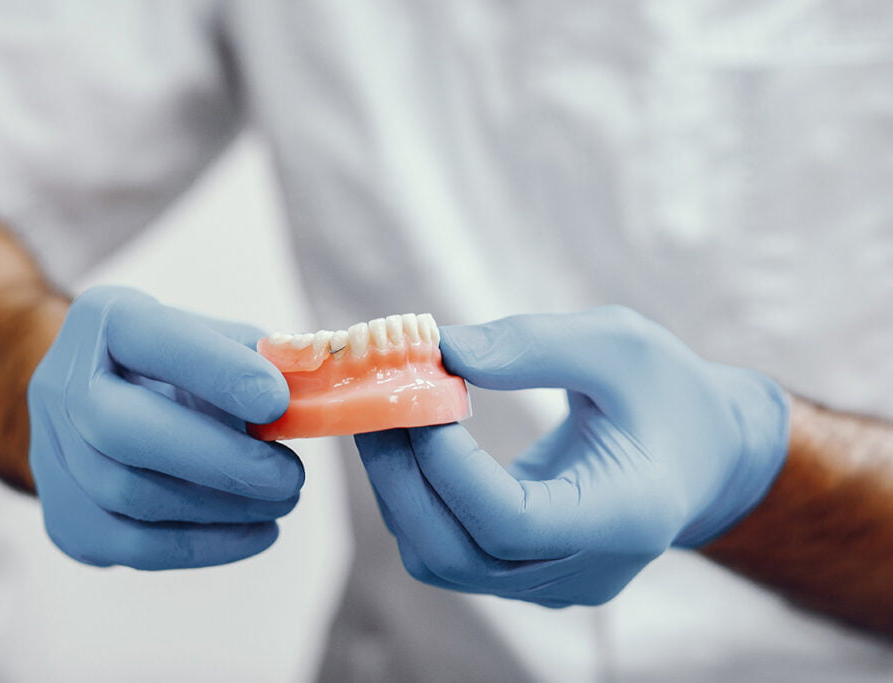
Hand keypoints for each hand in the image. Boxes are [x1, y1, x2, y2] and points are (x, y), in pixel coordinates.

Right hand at [28, 286, 303, 569]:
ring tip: (283, 498)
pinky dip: (207, 544)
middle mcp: (62, 386)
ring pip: (130, 495)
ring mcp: (54, 457)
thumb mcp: (212, 338)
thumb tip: (313, 383)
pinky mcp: (67, 519)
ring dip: (222, 505)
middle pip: (121, 430)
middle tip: (290, 475)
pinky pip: (135, 545)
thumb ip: (260, 355)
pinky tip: (259, 532)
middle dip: (218, 458)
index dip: (215, 370)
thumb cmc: (174, 366)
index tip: (278, 400)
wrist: (98, 406)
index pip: (150, 338)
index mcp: (104, 321)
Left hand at [356, 307, 789, 605]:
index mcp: (625, 518)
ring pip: (441, 559)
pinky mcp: (524, 574)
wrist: (703, 456)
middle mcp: (583, 570)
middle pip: (458, 552)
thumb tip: (442, 351)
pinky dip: (417, 497)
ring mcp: (550, 584)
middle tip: (372, 402)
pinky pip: (450, 549)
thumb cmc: (670, 394)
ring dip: (399, 487)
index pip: (511, 521)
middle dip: (401, 475)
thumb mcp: (620, 345)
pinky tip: (411, 442)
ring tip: (385, 414)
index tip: (418, 393)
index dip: (448, 464)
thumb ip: (534, 346)